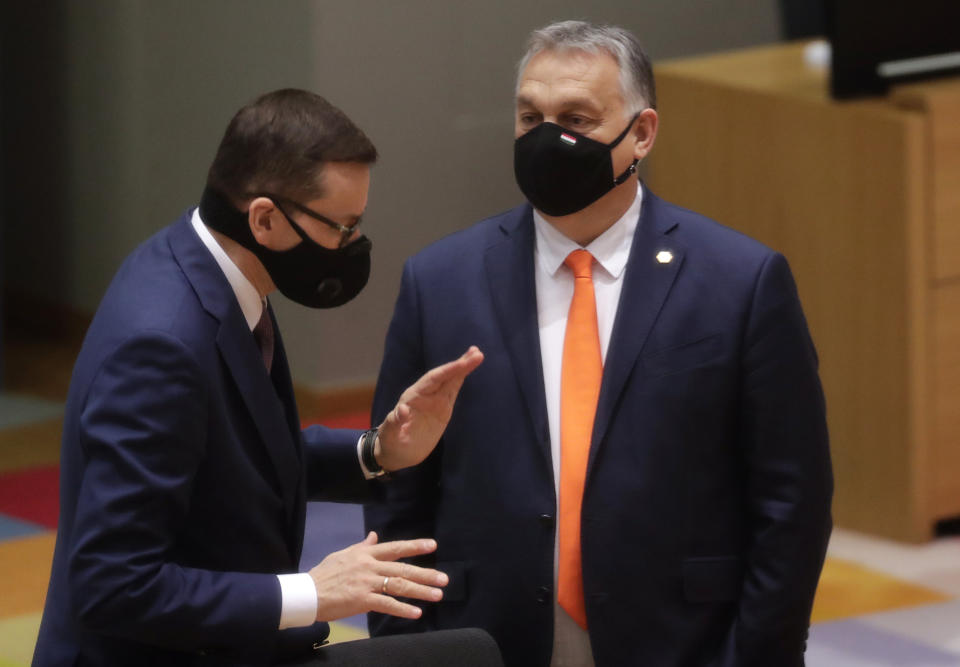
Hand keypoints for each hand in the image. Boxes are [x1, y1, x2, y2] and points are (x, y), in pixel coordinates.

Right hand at [308, 531, 447, 621]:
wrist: (308, 593)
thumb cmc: (325, 574)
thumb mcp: (343, 554)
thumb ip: (362, 546)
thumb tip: (374, 536)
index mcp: (365, 554)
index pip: (395, 547)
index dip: (414, 546)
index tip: (433, 545)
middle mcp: (369, 566)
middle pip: (402, 568)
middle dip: (425, 574)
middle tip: (444, 578)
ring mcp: (366, 583)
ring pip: (399, 585)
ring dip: (420, 591)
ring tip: (438, 595)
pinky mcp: (362, 600)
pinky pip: (387, 604)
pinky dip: (403, 609)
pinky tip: (416, 613)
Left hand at [375, 346, 482, 471]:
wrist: (396, 452)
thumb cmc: (390, 442)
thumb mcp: (389, 435)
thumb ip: (394, 422)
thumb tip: (401, 409)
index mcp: (413, 397)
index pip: (433, 380)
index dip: (448, 371)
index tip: (462, 363)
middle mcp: (425, 395)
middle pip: (444, 376)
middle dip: (460, 364)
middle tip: (477, 352)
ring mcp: (434, 402)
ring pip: (451, 381)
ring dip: (463, 368)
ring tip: (477, 354)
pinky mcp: (441, 410)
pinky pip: (452, 392)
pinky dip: (460, 380)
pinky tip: (468, 369)